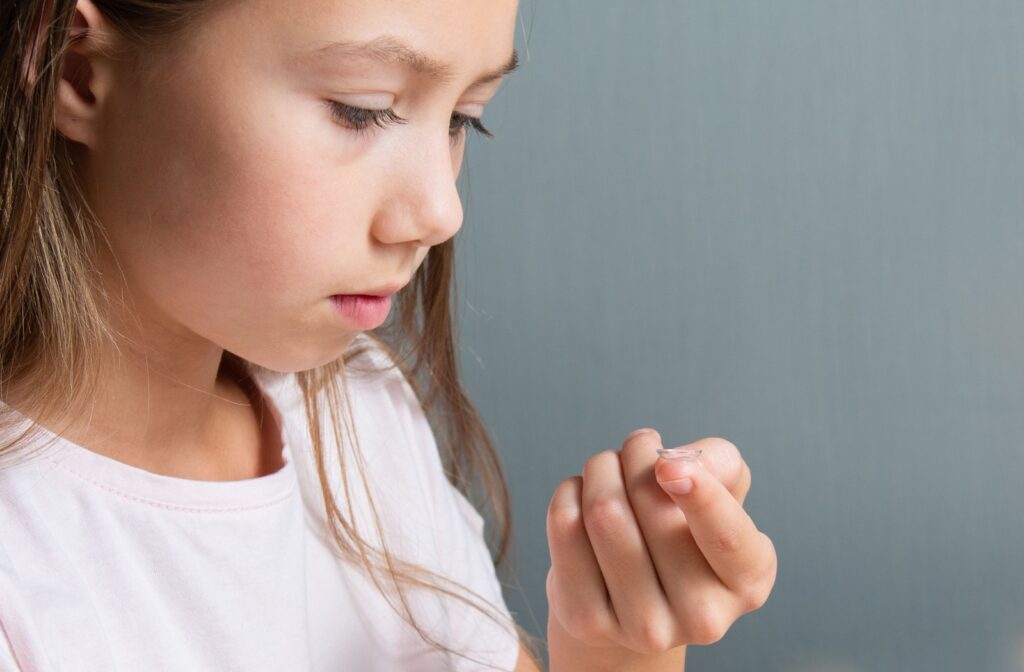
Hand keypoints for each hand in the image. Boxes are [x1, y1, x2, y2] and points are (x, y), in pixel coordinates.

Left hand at [545, 430, 776, 657]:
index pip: (726, 537)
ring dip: (601, 469)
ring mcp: (644, 628)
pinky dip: (569, 494)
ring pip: (605, 514)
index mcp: (746, 582)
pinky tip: (580, 498)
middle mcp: (703, 616)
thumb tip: (675, 461)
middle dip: (636, 457)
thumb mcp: (722, 492)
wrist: (632, 595)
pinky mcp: (589, 622)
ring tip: (608, 469)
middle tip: (636, 449)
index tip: (668, 462)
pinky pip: (565, 529)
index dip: (700, 494)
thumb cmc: (685, 531)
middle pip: (652, 505)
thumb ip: (718, 464)